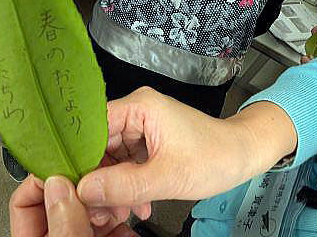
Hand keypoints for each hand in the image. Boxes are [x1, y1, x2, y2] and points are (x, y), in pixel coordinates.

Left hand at [9, 174, 137, 236]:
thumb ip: (63, 220)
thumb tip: (59, 183)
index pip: (27, 197)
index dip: (47, 178)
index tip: (68, 168)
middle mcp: (56, 234)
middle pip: (66, 198)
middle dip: (88, 190)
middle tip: (100, 186)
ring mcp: (80, 236)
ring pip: (91, 208)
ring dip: (110, 203)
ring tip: (119, 204)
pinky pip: (110, 223)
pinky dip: (122, 219)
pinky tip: (129, 221)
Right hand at [77, 88, 295, 210]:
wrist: (242, 155)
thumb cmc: (214, 156)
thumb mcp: (167, 176)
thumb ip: (124, 185)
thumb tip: (85, 189)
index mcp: (141, 106)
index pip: (94, 125)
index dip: (82, 154)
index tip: (74, 183)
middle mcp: (138, 111)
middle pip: (102, 143)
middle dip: (100, 178)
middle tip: (99, 208)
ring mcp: (143, 126)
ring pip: (113, 156)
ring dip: (115, 185)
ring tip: (120, 210)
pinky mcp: (149, 140)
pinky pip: (128, 161)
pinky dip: (128, 183)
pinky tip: (135, 204)